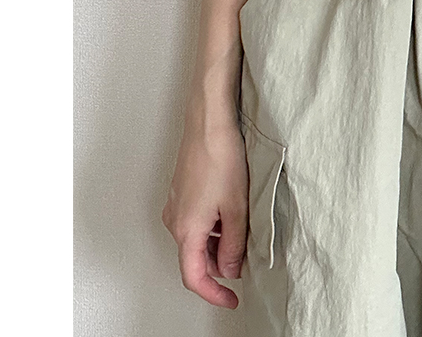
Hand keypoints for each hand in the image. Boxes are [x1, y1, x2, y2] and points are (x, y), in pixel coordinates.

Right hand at [161, 118, 249, 307]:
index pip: (194, 277)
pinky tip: (231, 210)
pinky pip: (195, 221)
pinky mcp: (182, 191)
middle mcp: (175, 220)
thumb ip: (234, 243)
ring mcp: (176, 205)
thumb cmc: (220, 156)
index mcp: (186, 230)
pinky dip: (213, 225)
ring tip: (243, 227)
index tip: (231, 299)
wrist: (208, 122)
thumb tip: (231, 268)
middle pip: (195, 258)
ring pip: (196, 238)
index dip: (214, 294)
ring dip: (218, 242)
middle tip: (246, 259)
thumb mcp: (236, 207)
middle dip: (220, 264)